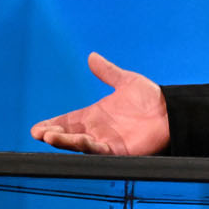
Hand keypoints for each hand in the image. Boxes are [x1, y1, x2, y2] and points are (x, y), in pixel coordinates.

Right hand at [30, 52, 169, 155]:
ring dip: (64, 141)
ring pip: (79, 144)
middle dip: (53, 135)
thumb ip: (108, 72)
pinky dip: (86, 146)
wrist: (172, 110)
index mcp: (95, 116)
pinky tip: (77, 140)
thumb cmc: (151, 98)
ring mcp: (107, 142)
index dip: (53, 125)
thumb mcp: (125, 81)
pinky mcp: (119, 151)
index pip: (68, 122)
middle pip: (69, 135)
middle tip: (39, 133)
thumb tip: (92, 57)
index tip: (37, 129)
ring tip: (48, 136)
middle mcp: (98, 131)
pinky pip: (98, 150)